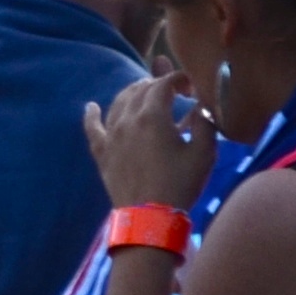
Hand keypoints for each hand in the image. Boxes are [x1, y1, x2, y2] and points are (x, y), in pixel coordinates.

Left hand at [85, 73, 219, 212]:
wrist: (150, 215)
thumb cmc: (182, 183)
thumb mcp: (204, 152)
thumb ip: (204, 122)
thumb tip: (204, 105)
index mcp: (153, 116)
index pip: (164, 83)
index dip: (179, 79)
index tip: (191, 86)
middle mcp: (128, 119)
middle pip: (140, 89)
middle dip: (158, 84)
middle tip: (174, 93)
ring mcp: (111, 134)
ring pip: (118, 102)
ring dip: (133, 93)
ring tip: (145, 94)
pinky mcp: (102, 150)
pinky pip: (92, 127)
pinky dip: (91, 114)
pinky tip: (91, 106)